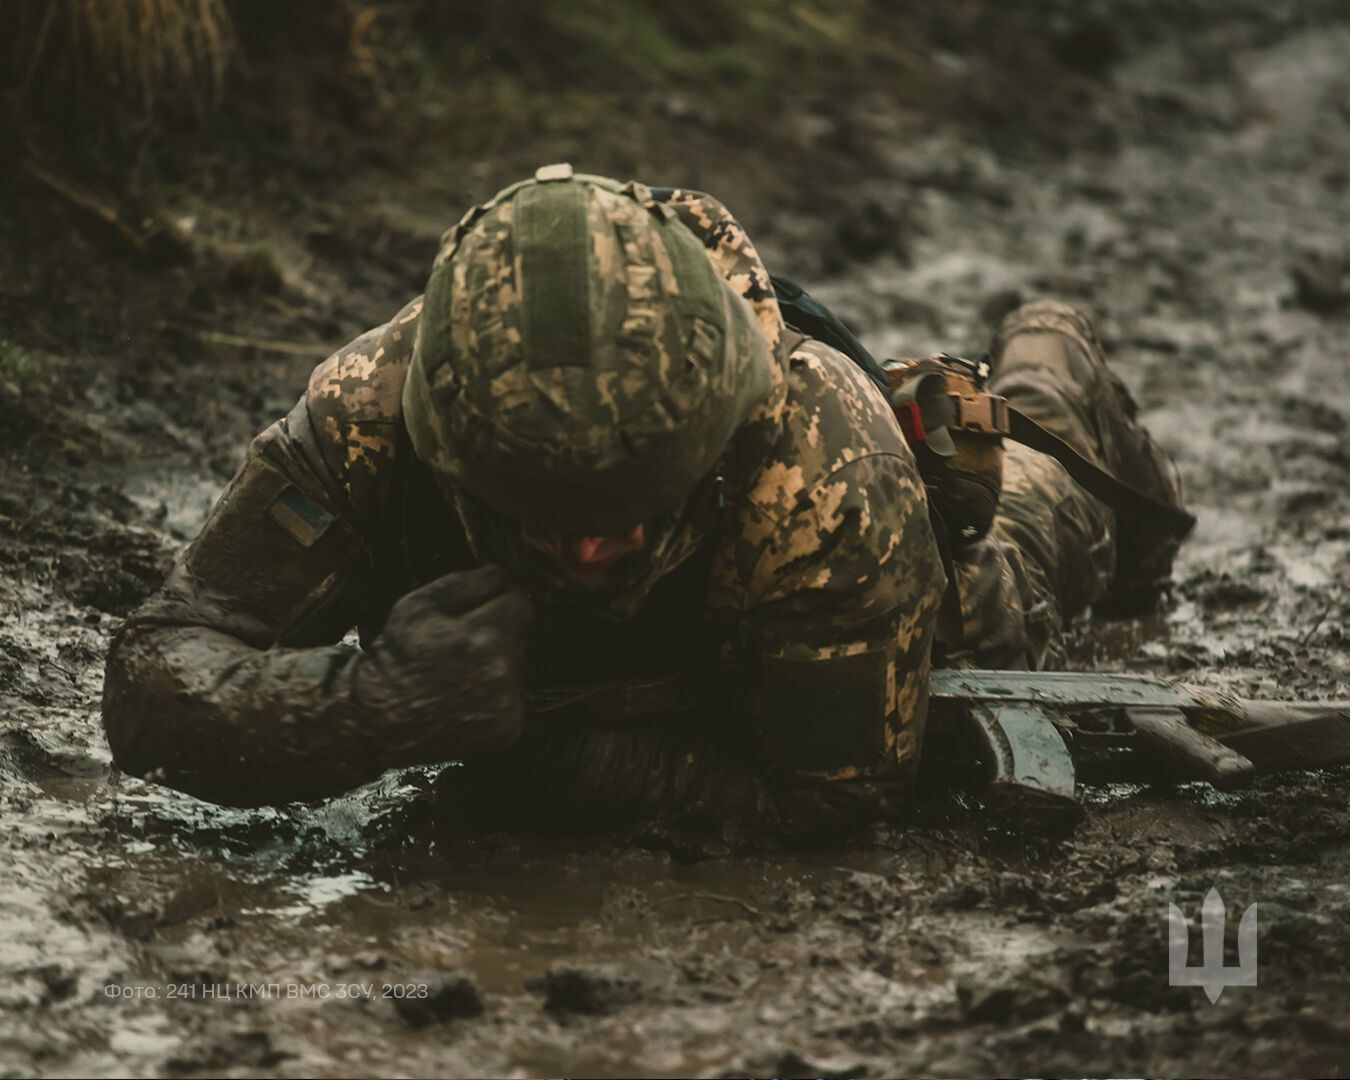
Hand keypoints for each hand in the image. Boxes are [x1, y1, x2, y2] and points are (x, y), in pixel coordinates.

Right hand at [358, 565, 530, 768]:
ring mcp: (508, 703)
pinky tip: (469, 698)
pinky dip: (498, 696)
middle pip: (523, 631)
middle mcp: (501, 669)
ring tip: (464, 672)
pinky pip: (516, 699)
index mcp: (482, 633)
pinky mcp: (509, 729)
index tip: (477, 609)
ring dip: (501, 661)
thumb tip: (501, 574)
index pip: (517, 599)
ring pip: (521, 664)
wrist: (378, 722)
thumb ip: (464, 583)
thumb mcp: (417, 606)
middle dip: (501, 629)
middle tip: (466, 642)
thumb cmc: (396, 657)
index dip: (496, 600)